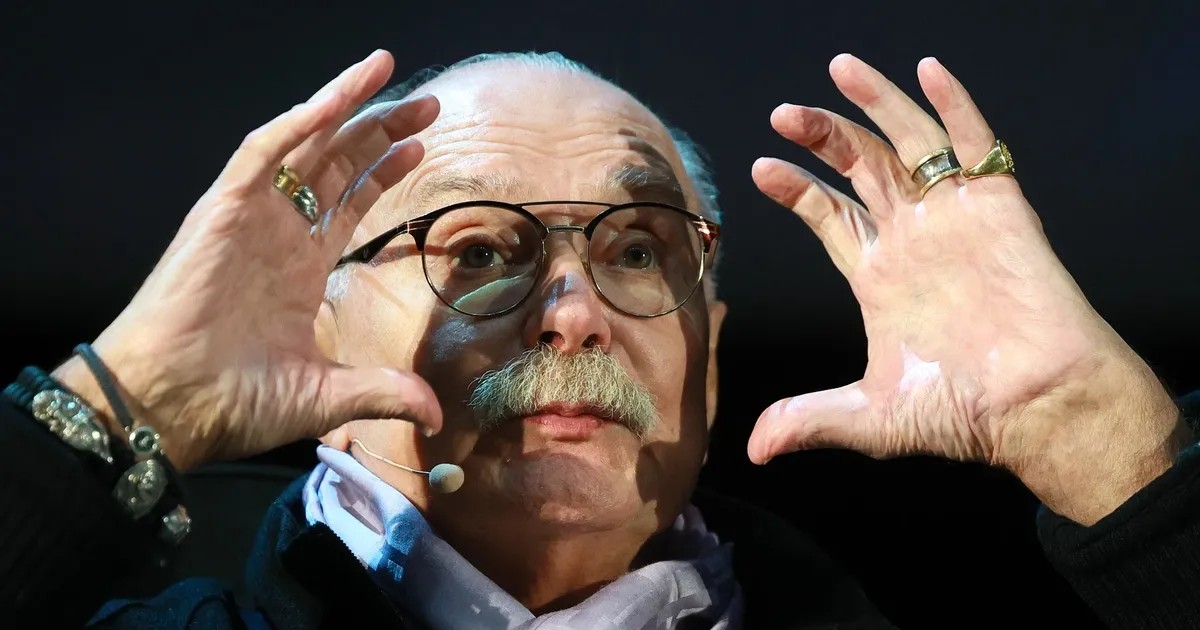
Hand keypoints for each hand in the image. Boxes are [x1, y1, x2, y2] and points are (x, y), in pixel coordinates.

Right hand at [53, 50, 442, 470]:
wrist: (172, 405)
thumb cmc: (233, 402)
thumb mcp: (327, 395)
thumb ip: (383, 392)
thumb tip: (435, 414)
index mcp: (298, 268)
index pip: (348, 203)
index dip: (382, 173)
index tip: (418, 147)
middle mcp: (278, 234)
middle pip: (336, 165)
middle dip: (380, 131)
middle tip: (428, 105)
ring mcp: (251, 218)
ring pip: (304, 145)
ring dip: (346, 107)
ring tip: (387, 71)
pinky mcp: (222, 210)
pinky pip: (262, 151)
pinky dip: (299, 121)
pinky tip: (337, 99)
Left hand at [747, 54, 1188, 523]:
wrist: (1036, 408)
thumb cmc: (961, 415)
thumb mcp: (869, 418)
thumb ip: (809, 420)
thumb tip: (752, 448)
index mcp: (879, 276)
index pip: (831, 215)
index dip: (797, 189)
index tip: (760, 170)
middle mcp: (913, 239)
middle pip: (860, 167)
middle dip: (821, 136)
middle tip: (782, 114)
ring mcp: (954, 218)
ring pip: (909, 142)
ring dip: (875, 104)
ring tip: (838, 70)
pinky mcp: (999, 207)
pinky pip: (976, 143)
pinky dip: (955, 105)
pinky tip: (928, 71)